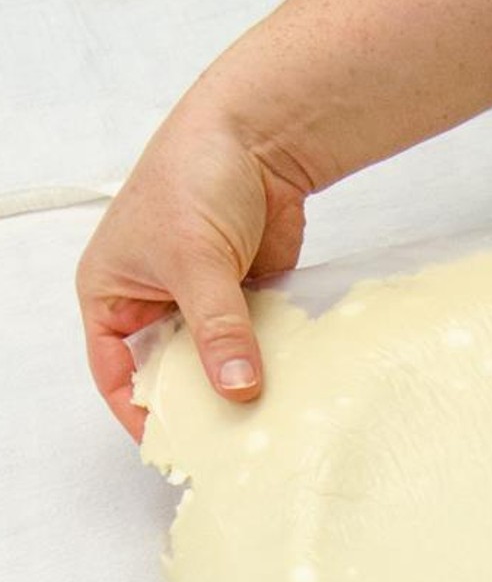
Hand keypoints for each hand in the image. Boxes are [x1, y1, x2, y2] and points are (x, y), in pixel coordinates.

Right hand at [76, 100, 309, 439]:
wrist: (259, 139)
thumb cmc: (195, 176)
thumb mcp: (196, 261)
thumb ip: (218, 328)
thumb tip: (238, 387)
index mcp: (112, 294)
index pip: (117, 370)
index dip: (141, 410)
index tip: (175, 443)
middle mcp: (154, 303)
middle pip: (172, 372)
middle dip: (199, 402)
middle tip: (230, 440)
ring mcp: (204, 303)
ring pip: (218, 361)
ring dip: (239, 383)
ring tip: (265, 421)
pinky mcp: (247, 298)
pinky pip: (256, 342)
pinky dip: (270, 361)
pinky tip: (290, 386)